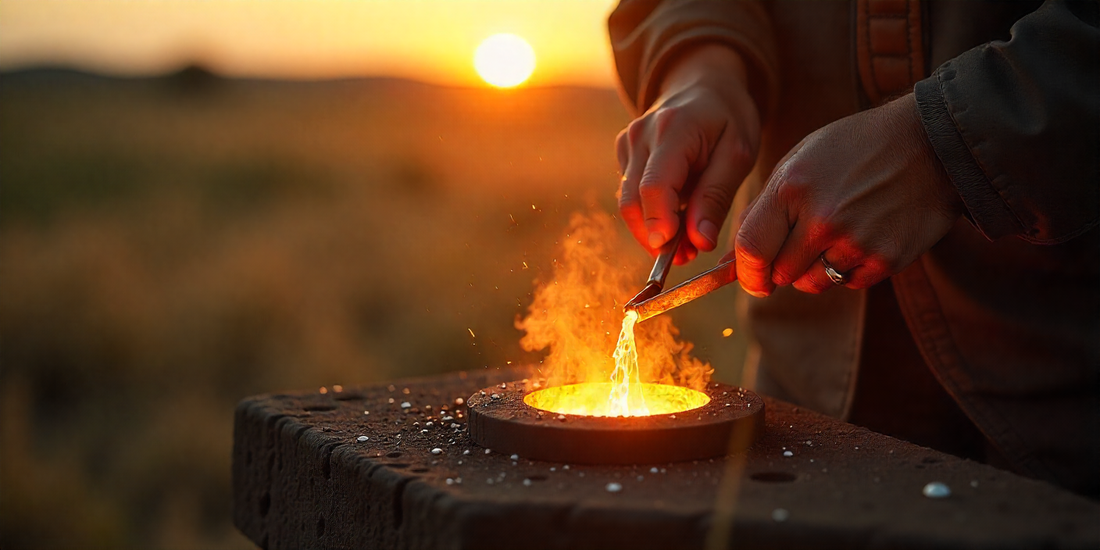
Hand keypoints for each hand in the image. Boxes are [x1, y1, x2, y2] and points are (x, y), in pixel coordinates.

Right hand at [616, 44, 760, 263]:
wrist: (704, 84)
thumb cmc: (728, 118)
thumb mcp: (738, 154)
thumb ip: (716, 197)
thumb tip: (699, 241)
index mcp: (674, 129)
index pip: (654, 186)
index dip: (659, 223)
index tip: (674, 252)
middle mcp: (641, 134)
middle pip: (632, 200)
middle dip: (655, 236)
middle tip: (686, 257)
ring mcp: (627, 142)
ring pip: (627, 201)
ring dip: (652, 229)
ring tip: (685, 243)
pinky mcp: (623, 151)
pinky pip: (629, 193)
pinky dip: (649, 213)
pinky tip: (675, 217)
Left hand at [732, 94, 963, 296]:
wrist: (932, 143)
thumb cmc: (855, 149)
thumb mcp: (799, 162)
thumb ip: (761, 211)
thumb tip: (727, 263)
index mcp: (793, 187)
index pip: (750, 249)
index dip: (744, 271)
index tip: (750, 277)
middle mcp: (822, 218)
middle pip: (780, 273)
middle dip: (780, 268)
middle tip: (797, 247)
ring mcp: (856, 241)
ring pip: (812, 284)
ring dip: (814, 271)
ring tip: (832, 237)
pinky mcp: (886, 259)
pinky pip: (849, 284)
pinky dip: (848, 270)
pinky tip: (861, 238)